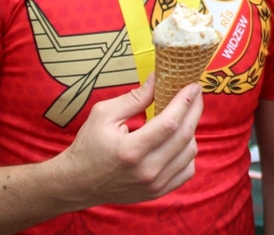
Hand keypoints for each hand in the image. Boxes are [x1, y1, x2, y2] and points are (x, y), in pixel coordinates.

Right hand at [56, 73, 202, 209]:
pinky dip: (188, 152)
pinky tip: (179, 140)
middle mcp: (146, 171)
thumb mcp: (103, 115)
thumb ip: (134, 98)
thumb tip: (158, 79)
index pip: (169, 123)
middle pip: (184, 136)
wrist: (77, 183)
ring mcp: (154, 185)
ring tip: (183, 115)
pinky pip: (187, 170)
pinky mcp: (158, 192)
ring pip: (189, 153)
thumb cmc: (88, 146)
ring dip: (191, 129)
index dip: (185, 102)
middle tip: (196, 93)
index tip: (193, 85)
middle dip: (195, 110)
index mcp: (131, 150)